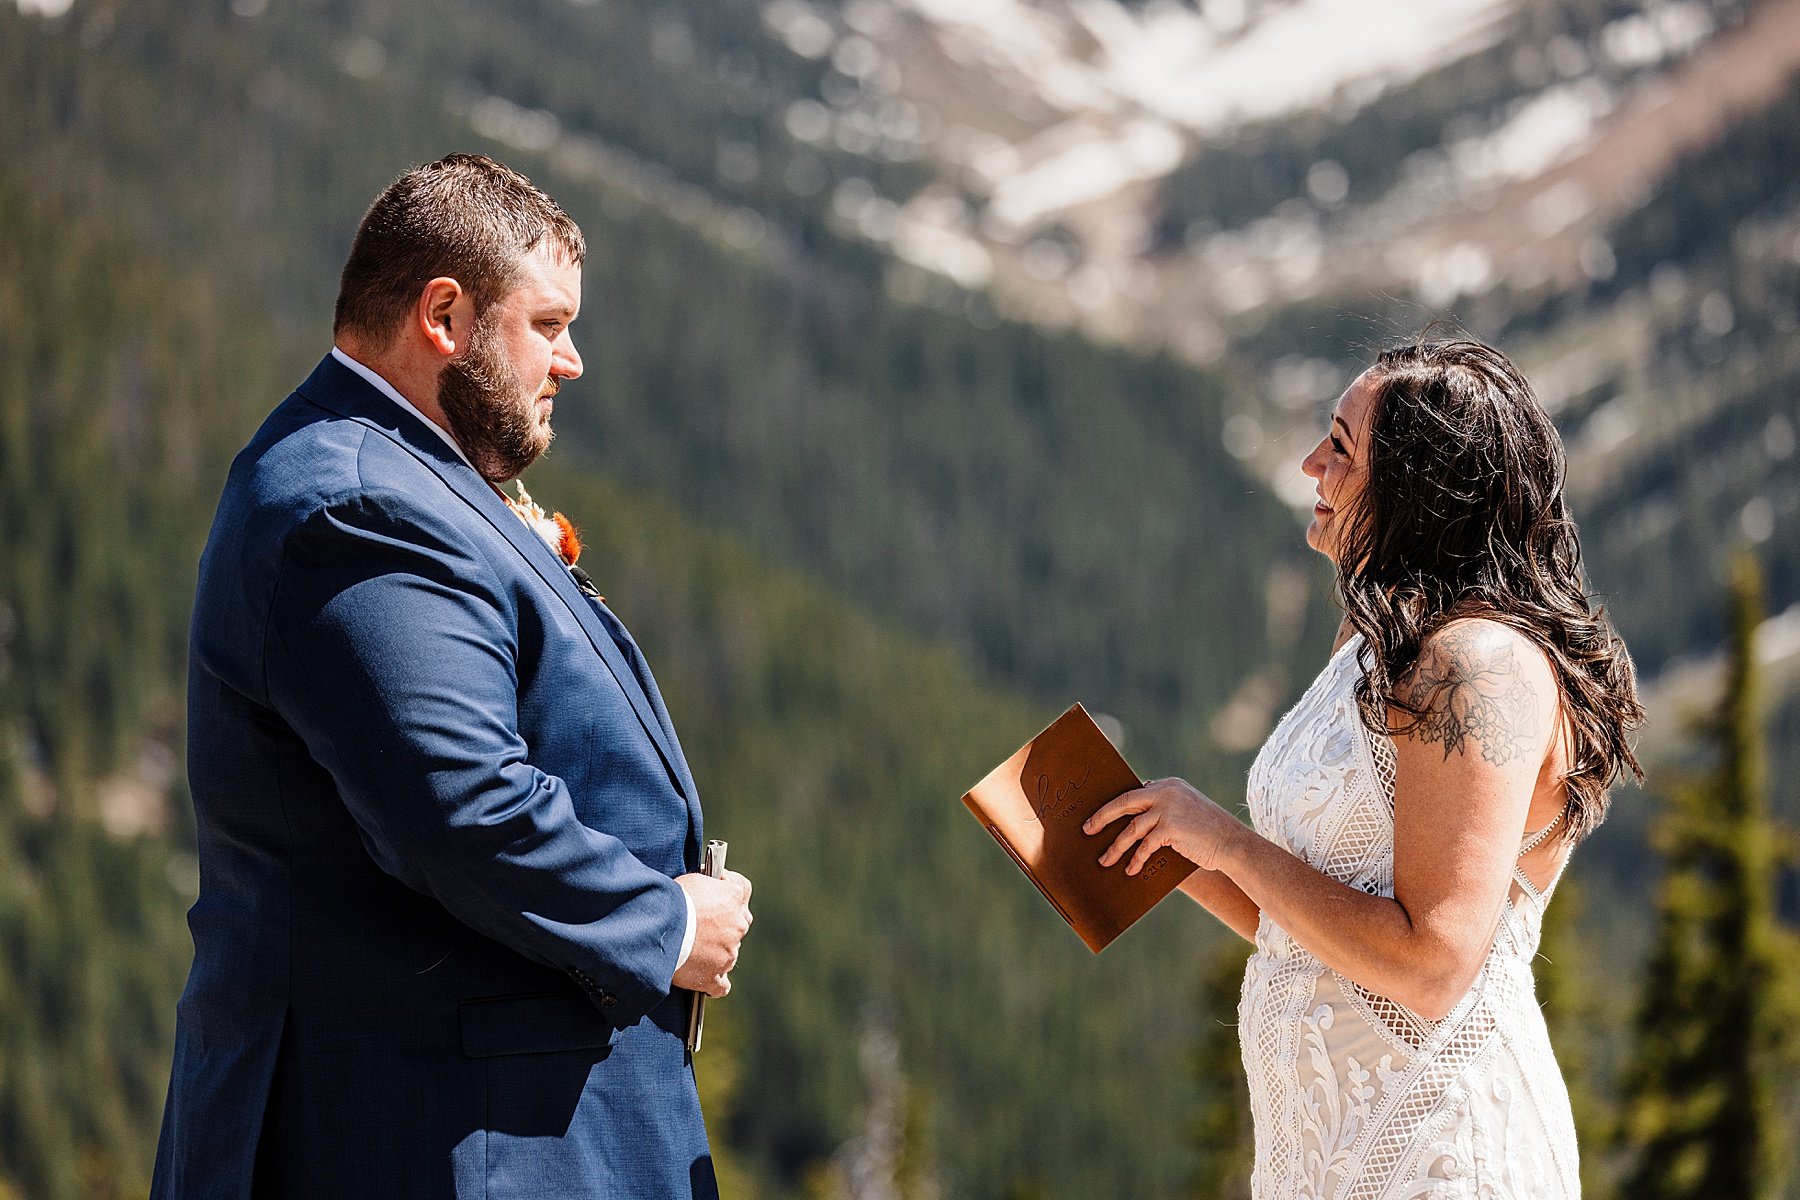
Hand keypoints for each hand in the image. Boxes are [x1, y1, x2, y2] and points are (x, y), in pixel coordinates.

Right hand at [672, 870, 752, 997]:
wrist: (660, 926)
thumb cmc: (672, 899)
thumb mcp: (694, 880)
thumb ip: (710, 886)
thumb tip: (710, 889)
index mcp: (733, 897)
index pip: (742, 889)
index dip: (730, 892)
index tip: (717, 893)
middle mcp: (737, 925)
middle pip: (738, 923)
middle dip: (723, 925)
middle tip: (701, 925)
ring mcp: (728, 953)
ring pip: (729, 953)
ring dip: (716, 952)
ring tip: (692, 951)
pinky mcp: (714, 976)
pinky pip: (721, 985)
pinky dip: (714, 983)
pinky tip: (704, 979)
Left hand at [1084, 778, 1243, 874]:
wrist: (1233, 843)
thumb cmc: (1208, 832)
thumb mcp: (1185, 812)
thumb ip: (1163, 811)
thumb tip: (1134, 824)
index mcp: (1168, 785)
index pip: (1134, 792)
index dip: (1114, 805)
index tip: (1098, 815)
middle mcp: (1166, 792)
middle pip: (1125, 802)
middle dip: (1102, 817)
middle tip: (1087, 830)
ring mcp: (1168, 808)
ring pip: (1132, 827)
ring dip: (1116, 846)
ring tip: (1105, 860)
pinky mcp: (1171, 827)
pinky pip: (1145, 845)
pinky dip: (1136, 858)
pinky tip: (1130, 870)